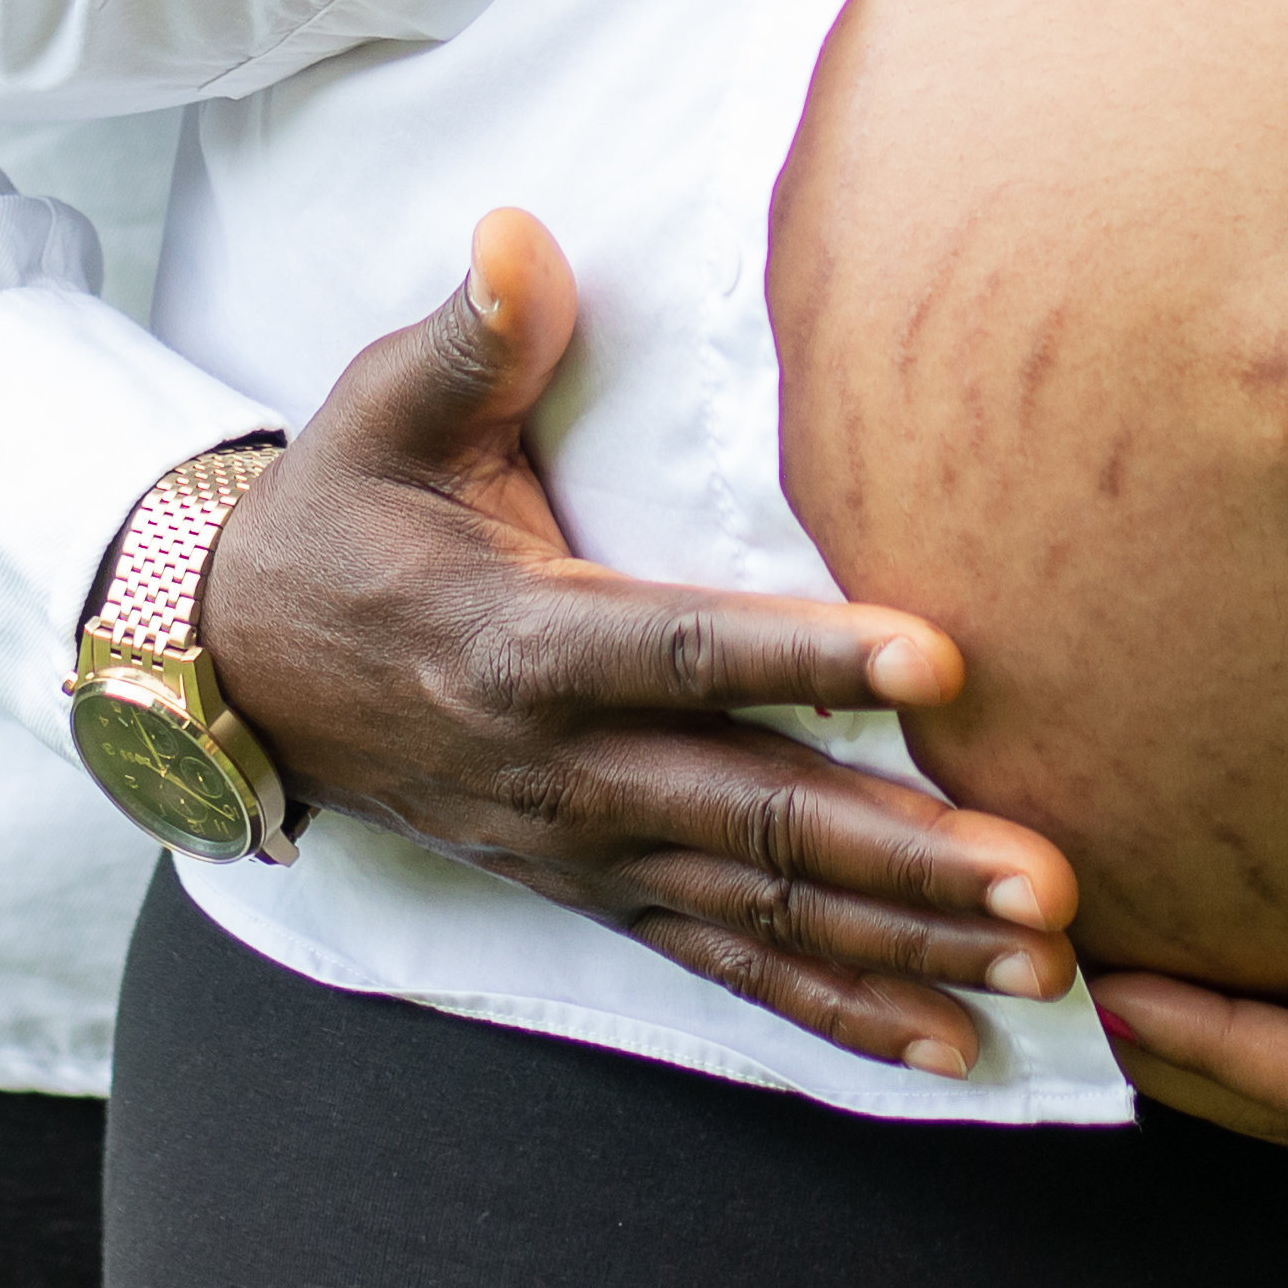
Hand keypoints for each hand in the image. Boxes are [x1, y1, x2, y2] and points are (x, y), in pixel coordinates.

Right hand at [191, 210, 1081, 1076]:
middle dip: (910, 857)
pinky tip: (951, 1052)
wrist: (240, 671)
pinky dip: (840, 1015)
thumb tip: (518, 234)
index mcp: (517, 642)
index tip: (937, 660)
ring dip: (909, 945)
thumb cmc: (342, 519)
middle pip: (756, 816)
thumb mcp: (381, 413)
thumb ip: (473, 335)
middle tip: (1048, 882)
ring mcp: (583, 852)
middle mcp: (560, 770)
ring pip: (765, 912)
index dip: (807, 659)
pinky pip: (730, 968)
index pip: (682, 651)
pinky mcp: (598, 894)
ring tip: (1042, 970)